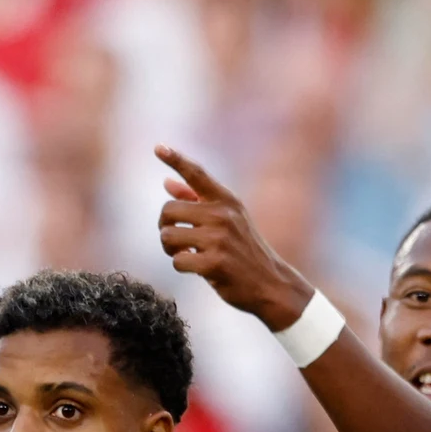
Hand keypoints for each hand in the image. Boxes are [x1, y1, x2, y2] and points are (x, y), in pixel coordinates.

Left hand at [156, 145, 317, 330]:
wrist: (271, 284)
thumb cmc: (243, 252)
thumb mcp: (227, 221)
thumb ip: (196, 201)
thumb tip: (167, 183)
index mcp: (227, 200)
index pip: (197, 174)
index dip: (176, 159)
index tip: (158, 147)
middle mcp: (223, 214)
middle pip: (168, 210)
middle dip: (165, 227)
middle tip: (176, 240)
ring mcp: (220, 238)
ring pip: (168, 236)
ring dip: (170, 249)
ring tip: (184, 253)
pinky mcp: (216, 262)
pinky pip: (177, 260)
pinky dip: (181, 265)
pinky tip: (195, 267)